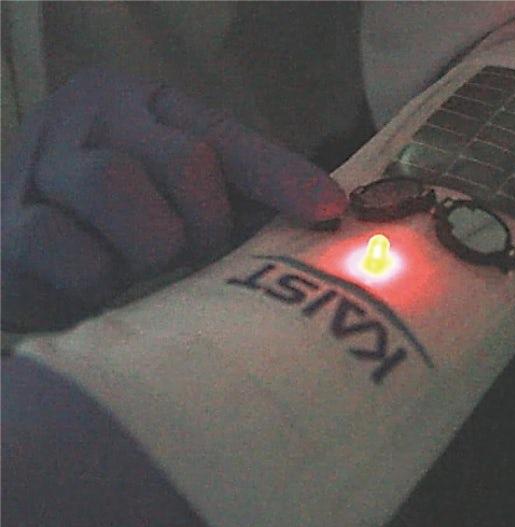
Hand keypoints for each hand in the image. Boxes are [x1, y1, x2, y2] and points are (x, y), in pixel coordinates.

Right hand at [2, 68, 346, 331]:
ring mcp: (42, 162)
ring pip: (118, 184)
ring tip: (141, 262)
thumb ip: (239, 199)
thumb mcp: (182, 203)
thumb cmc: (120, 231)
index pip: (225, 136)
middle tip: (193, 250)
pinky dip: (97, 275)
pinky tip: (95, 281)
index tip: (329, 209)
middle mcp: (91, 116)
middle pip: (184, 158)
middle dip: (207, 222)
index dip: (280, 175)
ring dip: (151, 245)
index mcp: (143, 104)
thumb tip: (322, 215)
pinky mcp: (8, 221)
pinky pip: (67, 244)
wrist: (27, 260)